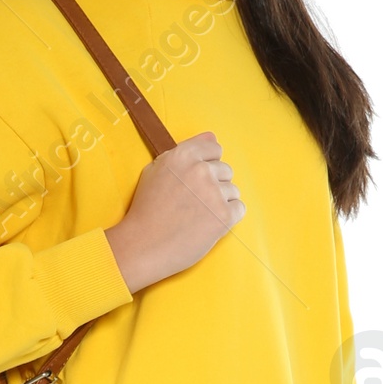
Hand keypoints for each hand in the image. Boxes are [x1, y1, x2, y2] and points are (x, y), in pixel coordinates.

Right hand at [104, 132, 243, 293]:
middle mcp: (200, 170)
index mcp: (183, 155)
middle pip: (225, 170)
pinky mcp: (224, 215)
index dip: (207, 164)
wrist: (143, 246)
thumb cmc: (147, 211)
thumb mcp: (156, 171)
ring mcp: (214, 193)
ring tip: (198, 216)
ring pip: (233, 190)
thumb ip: (185, 151)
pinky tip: (207, 223)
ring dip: (220, 202)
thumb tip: (211, 137)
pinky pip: (239, 208)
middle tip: (193, 203)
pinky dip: (227, 217)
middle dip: (214, 185)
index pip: (214, 148)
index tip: (197, 179)